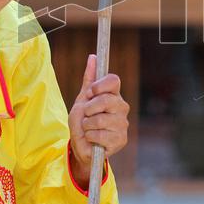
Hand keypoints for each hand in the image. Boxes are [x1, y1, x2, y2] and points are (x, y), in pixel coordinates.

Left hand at [68, 54, 129, 187]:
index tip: (90, 93)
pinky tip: (93, 139)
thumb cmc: (82, 121)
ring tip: (89, 129)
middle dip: (89, 109)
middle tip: (87, 115)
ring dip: (87, 126)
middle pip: (106, 100)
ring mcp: (122, 124)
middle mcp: (121, 107)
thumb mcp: (82, 99)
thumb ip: (89, 79)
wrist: (81, 146)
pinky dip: (90, 137)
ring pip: (100, 119)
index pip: (113, 80)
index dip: (100, 86)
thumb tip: (93, 57)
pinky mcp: (121, 139)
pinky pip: (100, 135)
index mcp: (113, 95)